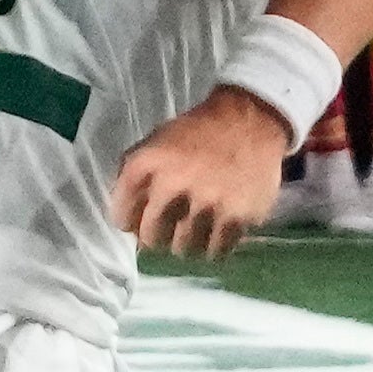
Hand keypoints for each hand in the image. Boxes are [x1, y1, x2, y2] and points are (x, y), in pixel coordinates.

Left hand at [113, 86, 290, 261]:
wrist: (250, 121)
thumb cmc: (197, 133)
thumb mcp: (155, 143)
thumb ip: (134, 178)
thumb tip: (127, 221)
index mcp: (146, 163)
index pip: (121, 216)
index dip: (129, 223)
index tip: (136, 225)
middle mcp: (173, 184)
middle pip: (151, 237)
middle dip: (156, 238)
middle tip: (167, 232)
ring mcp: (207, 202)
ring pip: (183, 249)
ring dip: (186, 243)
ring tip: (195, 231)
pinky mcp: (238, 216)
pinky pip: (217, 250)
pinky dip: (215, 245)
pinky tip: (217, 230)